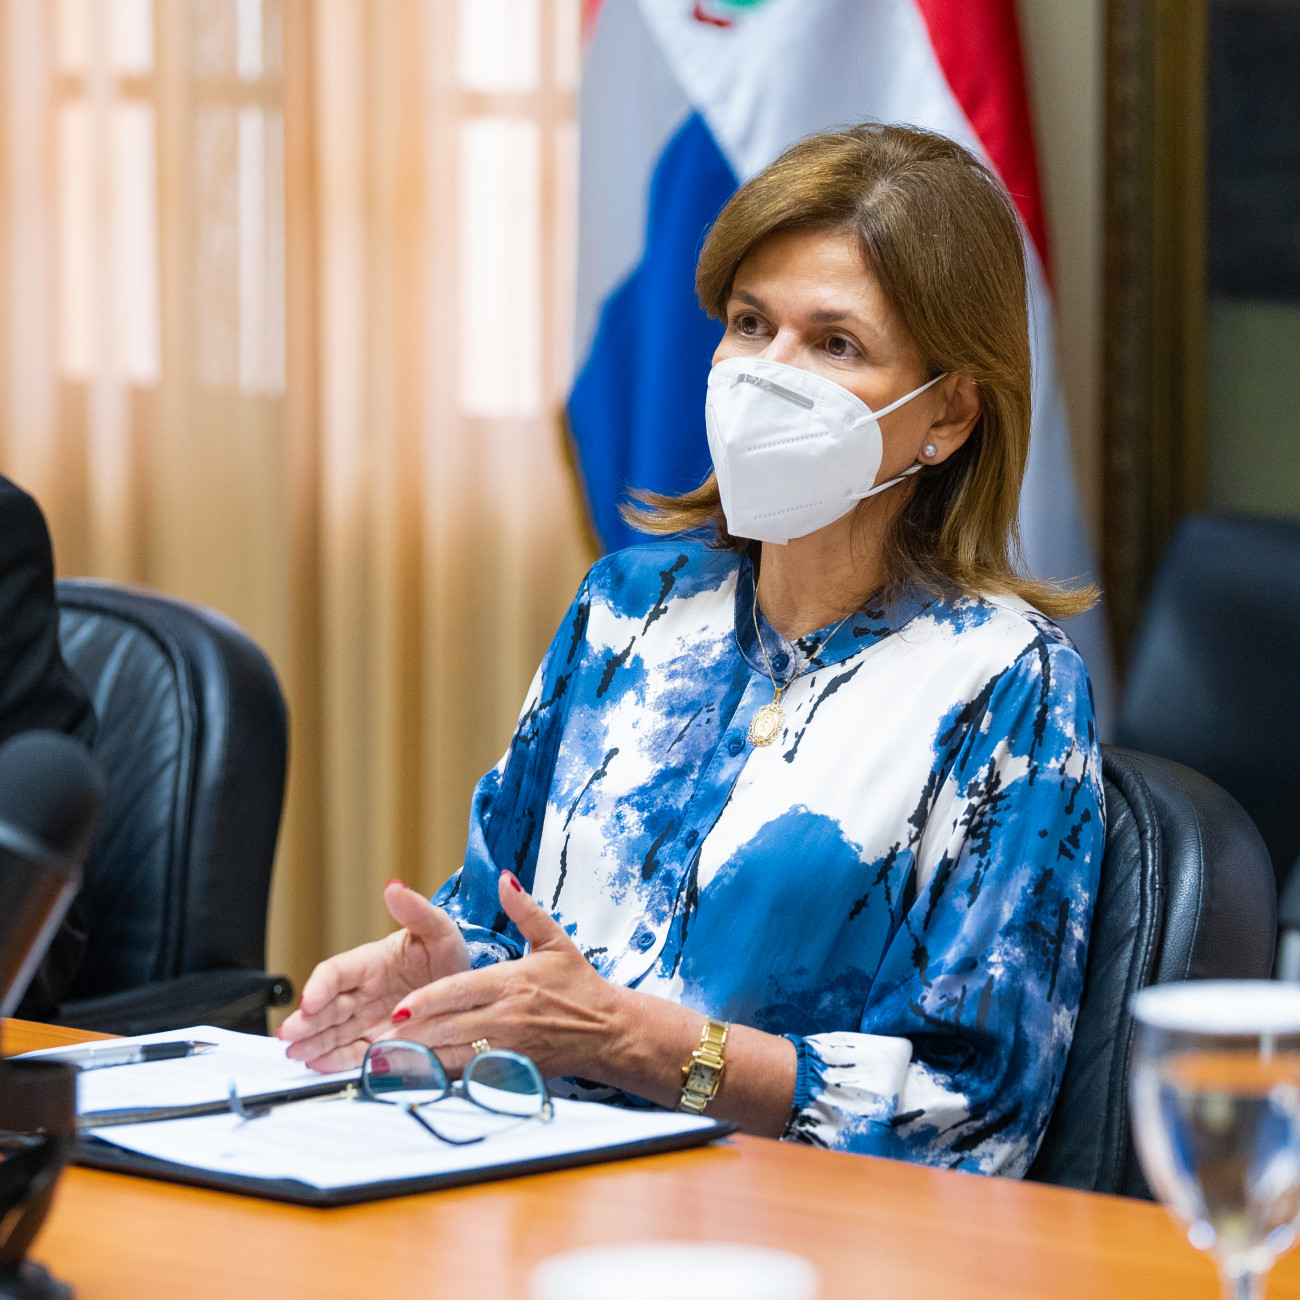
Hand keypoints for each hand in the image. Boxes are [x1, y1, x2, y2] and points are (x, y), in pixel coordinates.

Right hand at [278, 880, 470, 1071]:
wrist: (465, 987)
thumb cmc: (446, 953)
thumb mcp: (438, 929)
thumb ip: (415, 911)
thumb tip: (394, 887)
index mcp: (370, 962)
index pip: (336, 972)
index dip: (320, 985)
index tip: (309, 1000)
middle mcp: (362, 992)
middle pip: (327, 1006)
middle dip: (306, 1020)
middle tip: (290, 1035)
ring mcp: (367, 1019)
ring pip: (333, 1031)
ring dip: (312, 1042)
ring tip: (296, 1053)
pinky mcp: (377, 1042)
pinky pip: (353, 1052)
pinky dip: (335, 1060)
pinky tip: (317, 1064)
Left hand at [385, 869, 629, 1078]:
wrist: (607, 1030)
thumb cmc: (578, 984)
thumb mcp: (554, 939)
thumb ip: (524, 909)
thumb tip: (503, 877)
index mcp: (511, 982)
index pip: (460, 991)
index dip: (427, 1001)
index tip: (399, 1007)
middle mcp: (507, 1017)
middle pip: (449, 1026)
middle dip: (412, 1034)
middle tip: (376, 1035)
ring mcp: (508, 1047)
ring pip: (455, 1055)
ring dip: (420, 1058)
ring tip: (386, 1058)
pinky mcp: (511, 1070)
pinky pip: (470, 1075)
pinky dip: (442, 1076)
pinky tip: (418, 1076)